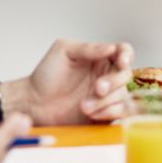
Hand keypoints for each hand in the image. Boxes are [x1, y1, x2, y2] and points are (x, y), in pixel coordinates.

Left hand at [12, 39, 133, 124]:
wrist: (34, 103)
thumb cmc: (46, 74)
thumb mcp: (64, 51)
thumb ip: (88, 48)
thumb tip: (111, 48)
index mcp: (100, 57)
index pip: (123, 51)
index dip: (127, 55)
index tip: (121, 62)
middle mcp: (107, 75)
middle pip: (125, 75)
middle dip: (113, 82)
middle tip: (97, 88)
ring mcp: (107, 96)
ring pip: (123, 96)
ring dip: (106, 101)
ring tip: (84, 106)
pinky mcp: (104, 114)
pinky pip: (119, 114)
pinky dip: (108, 113)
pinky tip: (92, 114)